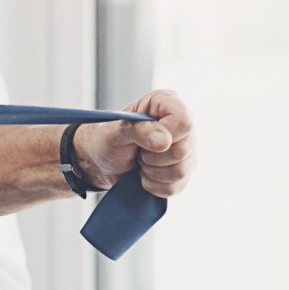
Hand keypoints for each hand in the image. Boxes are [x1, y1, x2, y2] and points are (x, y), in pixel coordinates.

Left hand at [73, 89, 195, 197]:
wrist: (102, 163)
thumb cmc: (107, 140)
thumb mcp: (116, 131)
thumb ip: (138, 130)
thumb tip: (164, 141)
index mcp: (166, 103)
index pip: (184, 121)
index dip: (166, 135)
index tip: (144, 142)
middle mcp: (181, 125)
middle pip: (183, 149)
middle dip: (153, 157)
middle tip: (137, 152)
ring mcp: (186, 149)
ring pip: (181, 171)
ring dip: (152, 172)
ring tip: (139, 162)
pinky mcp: (183, 171)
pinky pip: (176, 186)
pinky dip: (154, 185)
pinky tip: (144, 175)